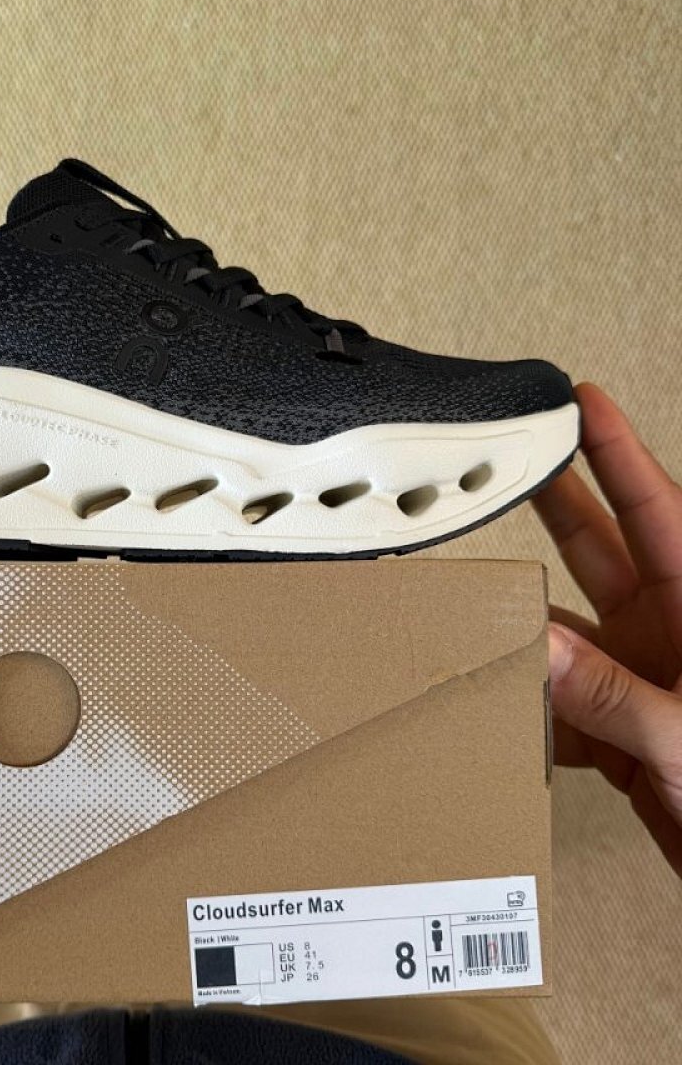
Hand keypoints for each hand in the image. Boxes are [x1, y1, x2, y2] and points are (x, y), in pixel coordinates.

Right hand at [534, 383, 681, 875]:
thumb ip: (611, 693)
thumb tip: (536, 646)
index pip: (655, 509)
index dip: (616, 451)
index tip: (580, 402)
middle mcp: (668, 634)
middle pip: (597, 551)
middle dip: (549, 507)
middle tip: (505, 467)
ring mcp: (639, 678)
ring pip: (559, 634)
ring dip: (518, 634)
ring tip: (469, 621)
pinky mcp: (619, 728)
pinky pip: (556, 702)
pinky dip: (526, 709)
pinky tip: (501, 713)